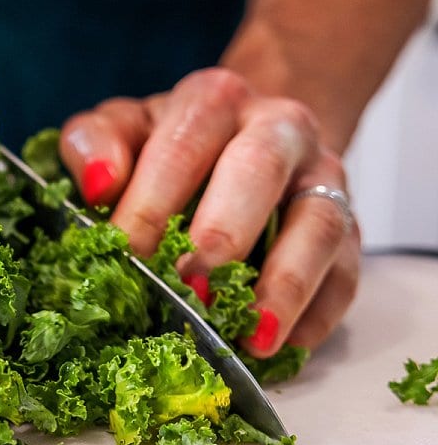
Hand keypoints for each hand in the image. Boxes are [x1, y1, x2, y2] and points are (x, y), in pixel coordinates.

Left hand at [58, 67, 359, 357]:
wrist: (245, 132)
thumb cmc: (170, 142)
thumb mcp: (121, 129)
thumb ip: (95, 143)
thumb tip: (98, 184)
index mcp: (212, 101)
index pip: (182, 146)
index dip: (152, 202)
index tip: (127, 254)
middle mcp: (277, 128)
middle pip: (258, 170)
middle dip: (224, 232)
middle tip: (190, 287)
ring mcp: (322, 177)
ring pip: (318, 223)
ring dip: (285, 283)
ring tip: (250, 334)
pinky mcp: (349, 227)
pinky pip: (345, 271)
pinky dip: (318, 312)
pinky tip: (283, 344)